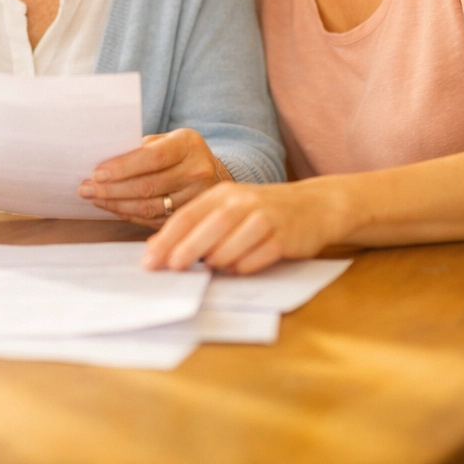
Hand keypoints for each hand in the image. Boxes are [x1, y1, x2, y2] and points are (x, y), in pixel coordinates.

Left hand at [78, 129, 232, 227]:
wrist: (214, 172)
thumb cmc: (180, 152)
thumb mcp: (168, 139)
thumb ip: (142, 147)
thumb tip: (104, 161)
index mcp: (189, 145)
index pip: (152, 158)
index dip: (122, 167)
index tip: (97, 173)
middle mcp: (197, 172)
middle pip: (148, 185)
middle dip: (111, 189)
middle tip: (85, 189)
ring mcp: (196, 198)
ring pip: (149, 207)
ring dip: (116, 204)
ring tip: (95, 199)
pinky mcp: (189, 217)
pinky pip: (153, 220)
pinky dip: (129, 215)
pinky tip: (114, 208)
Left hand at [141, 179, 348, 273]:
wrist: (314, 206)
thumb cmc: (261, 212)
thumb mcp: (228, 209)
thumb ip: (197, 224)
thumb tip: (157, 246)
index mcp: (222, 194)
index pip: (187, 215)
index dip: (166, 238)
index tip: (149, 260)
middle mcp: (242, 201)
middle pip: (209, 226)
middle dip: (187, 249)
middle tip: (171, 268)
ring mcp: (265, 218)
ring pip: (232, 243)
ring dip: (217, 260)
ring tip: (209, 269)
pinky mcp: (285, 236)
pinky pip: (257, 257)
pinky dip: (244, 266)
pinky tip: (238, 269)